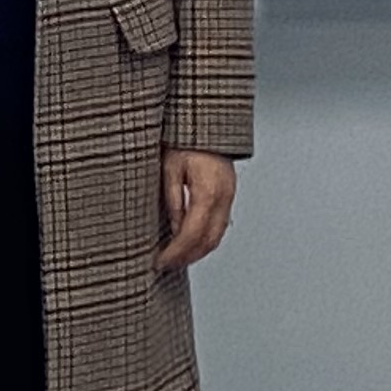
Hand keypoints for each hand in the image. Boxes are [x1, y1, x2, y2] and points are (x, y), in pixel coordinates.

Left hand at [159, 148, 238, 272]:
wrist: (207, 125)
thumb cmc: (185, 139)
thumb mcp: (169, 167)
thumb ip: (172, 200)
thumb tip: (174, 229)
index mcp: (208, 192)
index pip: (192, 234)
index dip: (176, 253)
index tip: (160, 261)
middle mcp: (224, 198)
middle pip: (208, 241)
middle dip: (186, 258)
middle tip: (165, 265)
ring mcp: (230, 197)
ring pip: (217, 236)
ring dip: (197, 252)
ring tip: (175, 259)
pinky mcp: (229, 195)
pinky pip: (220, 225)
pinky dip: (205, 239)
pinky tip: (190, 242)